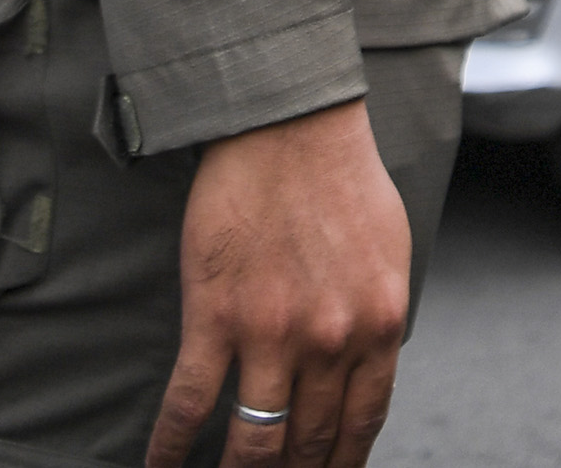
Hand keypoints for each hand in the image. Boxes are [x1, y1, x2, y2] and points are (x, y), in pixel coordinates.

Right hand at [147, 99, 413, 467]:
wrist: (290, 127)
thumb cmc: (342, 180)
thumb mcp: (389, 254)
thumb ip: (378, 318)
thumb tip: (369, 365)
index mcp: (380, 325)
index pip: (362, 424)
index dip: (341, 466)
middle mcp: (331, 341)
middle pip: (309, 443)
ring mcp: (272, 335)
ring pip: (252, 441)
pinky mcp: (216, 318)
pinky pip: (189, 405)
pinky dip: (171, 448)